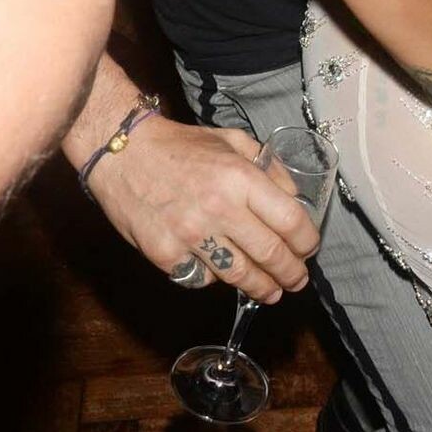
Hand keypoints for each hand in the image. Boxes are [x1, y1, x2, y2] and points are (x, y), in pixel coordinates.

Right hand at [85, 114, 320, 302]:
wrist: (122, 153)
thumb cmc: (181, 146)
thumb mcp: (232, 141)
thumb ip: (267, 168)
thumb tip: (295, 198)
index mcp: (240, 177)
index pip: (290, 221)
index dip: (307, 242)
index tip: (309, 249)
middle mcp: (219, 209)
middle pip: (270, 255)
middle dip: (291, 273)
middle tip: (297, 280)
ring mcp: (191, 236)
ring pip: (239, 276)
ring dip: (261, 287)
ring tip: (271, 291)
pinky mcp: (166, 255)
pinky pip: (202, 278)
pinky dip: (214, 278)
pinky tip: (220, 271)